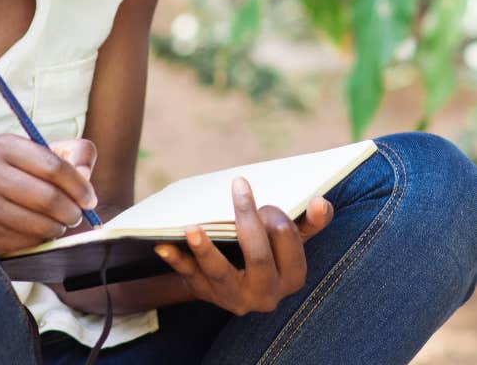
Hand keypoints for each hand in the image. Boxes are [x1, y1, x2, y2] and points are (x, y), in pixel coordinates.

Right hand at [0, 134, 97, 256]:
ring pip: (38, 224)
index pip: (53, 166)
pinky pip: (25, 243)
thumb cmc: (22, 172)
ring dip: (58, 227)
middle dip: (72, 210)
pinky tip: (40, 231)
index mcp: (5, 146)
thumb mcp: (47, 152)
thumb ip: (76, 153)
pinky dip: (41, 240)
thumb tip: (85, 173)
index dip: (79, 185)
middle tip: (77, 214)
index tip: (89, 198)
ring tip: (60, 222)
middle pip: (47, 198)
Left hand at [154, 178, 333, 315]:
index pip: (286, 240)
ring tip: (191, 228)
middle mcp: (266, 294)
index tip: (265, 198)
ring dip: (205, 250)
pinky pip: (189, 277)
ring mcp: (233, 296)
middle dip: (248, 221)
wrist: (238, 279)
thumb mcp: (291, 238)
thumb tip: (322, 202)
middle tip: (239, 188)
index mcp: (292, 278)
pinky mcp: (206, 292)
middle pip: (258, 257)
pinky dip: (176, 261)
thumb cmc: (268, 249)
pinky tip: (162, 246)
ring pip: (221, 273)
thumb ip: (308, 221)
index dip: (275, 216)